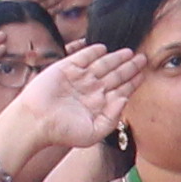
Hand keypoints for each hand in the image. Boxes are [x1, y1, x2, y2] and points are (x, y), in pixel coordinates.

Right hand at [0, 43, 135, 162]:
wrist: (36, 122)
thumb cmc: (63, 132)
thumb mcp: (93, 132)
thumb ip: (112, 118)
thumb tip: (125, 98)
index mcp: (99, 104)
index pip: (120, 90)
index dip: (132, 82)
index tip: (144, 74)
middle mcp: (91, 89)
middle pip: (115, 75)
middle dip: (129, 67)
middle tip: (143, 58)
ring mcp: (79, 78)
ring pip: (103, 64)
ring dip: (116, 58)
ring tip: (130, 52)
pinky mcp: (66, 68)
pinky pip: (83, 57)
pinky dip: (93, 51)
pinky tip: (105, 48)